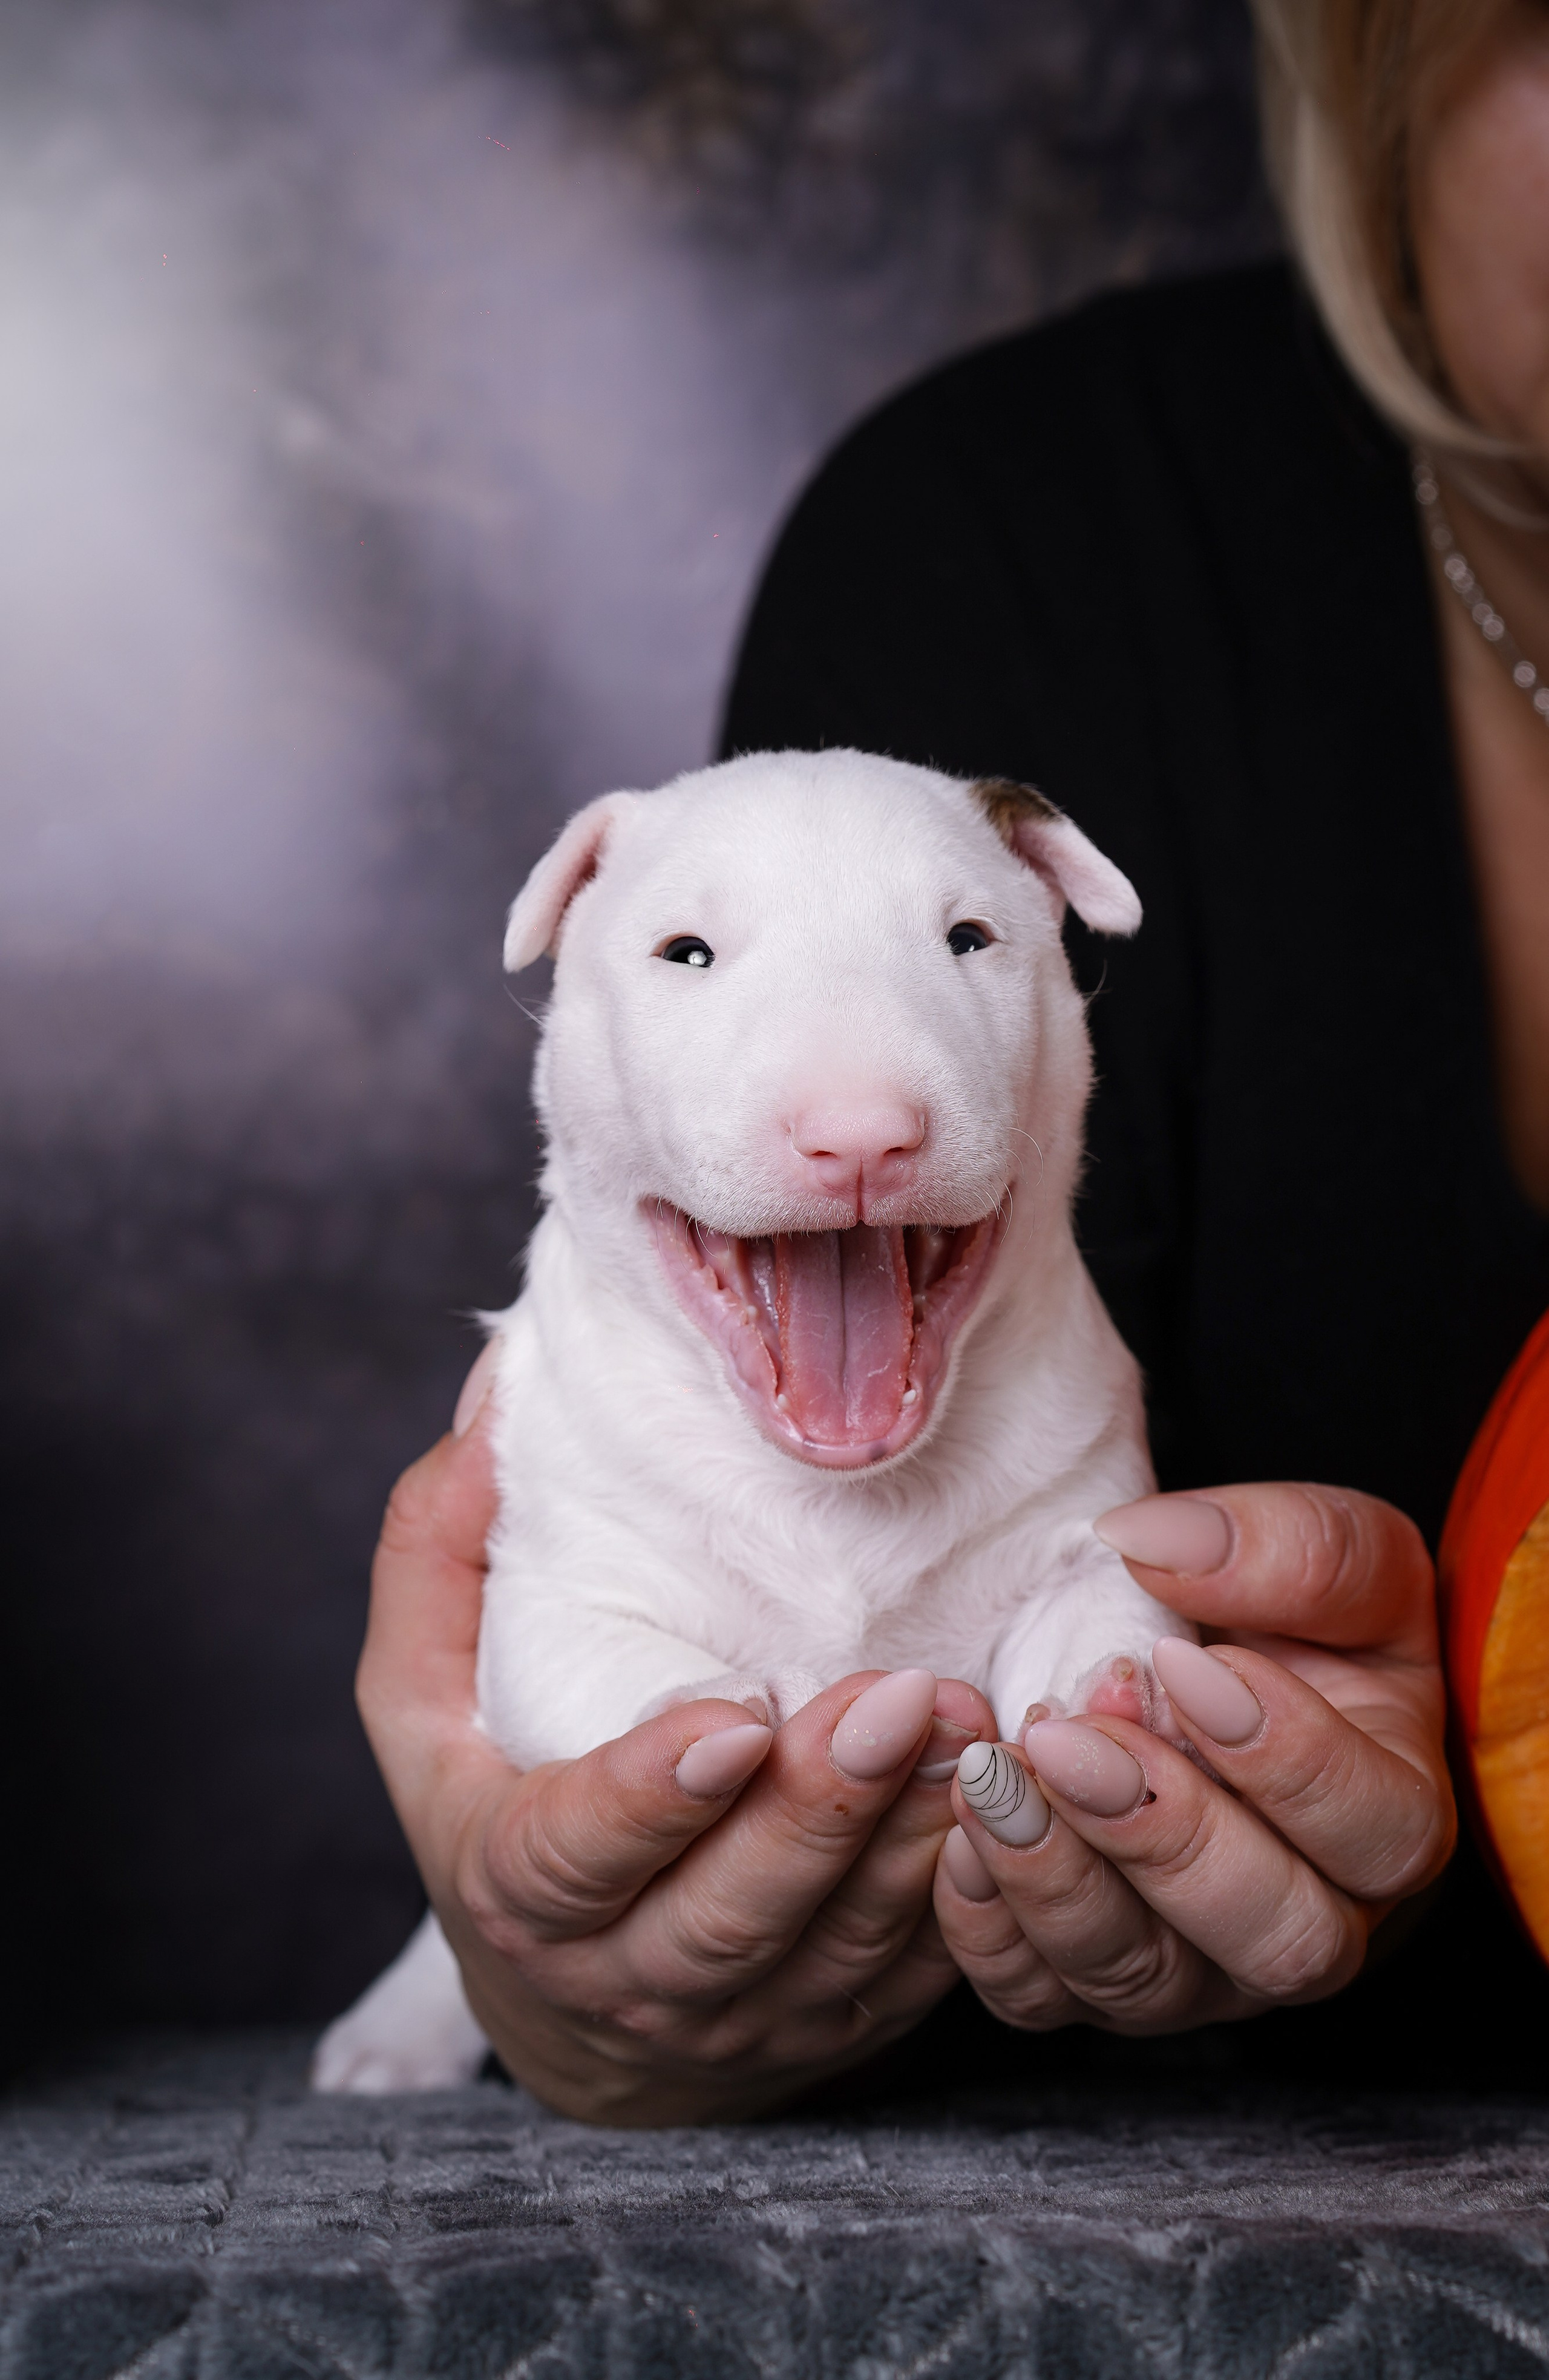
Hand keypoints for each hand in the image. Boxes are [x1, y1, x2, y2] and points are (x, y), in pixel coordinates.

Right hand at [355, 1361, 995, 2122]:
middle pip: (729, 1913)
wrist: (573, 2009)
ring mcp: (749, 2015)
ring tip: (970, 1725)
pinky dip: (967, 1896)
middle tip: (896, 1697)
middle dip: (816, 1811)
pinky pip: (918, 1975)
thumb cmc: (497, 1800)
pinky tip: (1007, 1800)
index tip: (730, 1720)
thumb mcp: (425, 1694)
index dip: (651, 1800)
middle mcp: (630, 1972)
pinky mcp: (844, 2022)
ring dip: (909, 1838)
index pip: (577, 1855)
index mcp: (519, 1889)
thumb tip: (494, 1407)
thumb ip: (438, 1553)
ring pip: (839, 1945)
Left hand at [933, 1484, 1455, 2034]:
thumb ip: (1286, 1548)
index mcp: (1392, 1823)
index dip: (1286, 1758)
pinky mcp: (1089, 1981)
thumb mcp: (1331, 1553)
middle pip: (1273, 1940)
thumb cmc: (1289, 1618)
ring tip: (995, 1773)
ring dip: (1057, 1879)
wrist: (1198, 1663)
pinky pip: (1035, 1995)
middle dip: (1161, 1836)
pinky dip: (986, 1924)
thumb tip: (1155, 1549)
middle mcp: (1311, 1925)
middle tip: (1067, 1736)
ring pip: (1143, 1982)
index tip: (1184, 1662)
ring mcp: (1199, 1972)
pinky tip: (958, 1830)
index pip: (1376, 1835)